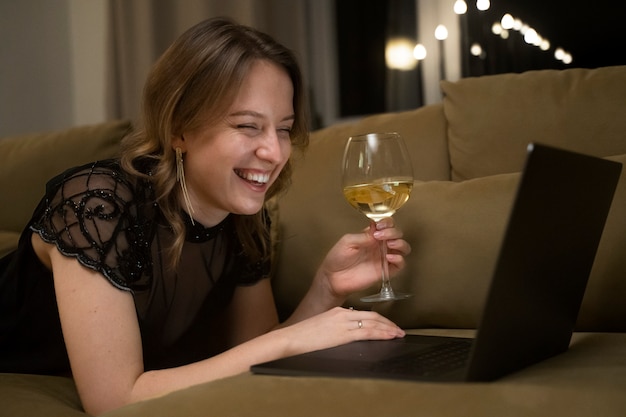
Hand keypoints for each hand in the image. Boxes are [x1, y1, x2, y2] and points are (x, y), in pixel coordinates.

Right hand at [283, 306, 404, 354]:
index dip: (379, 319)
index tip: (388, 325)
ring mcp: (343, 323)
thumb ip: (334, 330)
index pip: (364, 314)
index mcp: (337, 312)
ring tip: (398, 334)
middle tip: (399, 330)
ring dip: (388, 328)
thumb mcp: (321, 329)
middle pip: (372, 316)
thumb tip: (345, 335)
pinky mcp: (343, 334)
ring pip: (373, 323)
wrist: (290, 339)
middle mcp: (342, 314)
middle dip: (388, 323)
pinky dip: (381, 333)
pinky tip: (389, 336)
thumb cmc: (301, 338)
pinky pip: (367, 332)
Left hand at [316, 218, 410, 300]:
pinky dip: (399, 259)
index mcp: (372, 235)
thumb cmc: (338, 258)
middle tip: (381, 236)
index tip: (380, 226)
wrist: (333, 278)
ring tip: (390, 244)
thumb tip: (377, 230)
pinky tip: (389, 257)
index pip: (387, 224)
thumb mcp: (348, 241)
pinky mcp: (385, 271)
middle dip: (393, 232)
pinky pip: (400, 265)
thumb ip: (364, 236)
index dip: (387, 223)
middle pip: (397, 234)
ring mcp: (384, 258)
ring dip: (400, 243)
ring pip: (403, 248)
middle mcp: (380, 245)